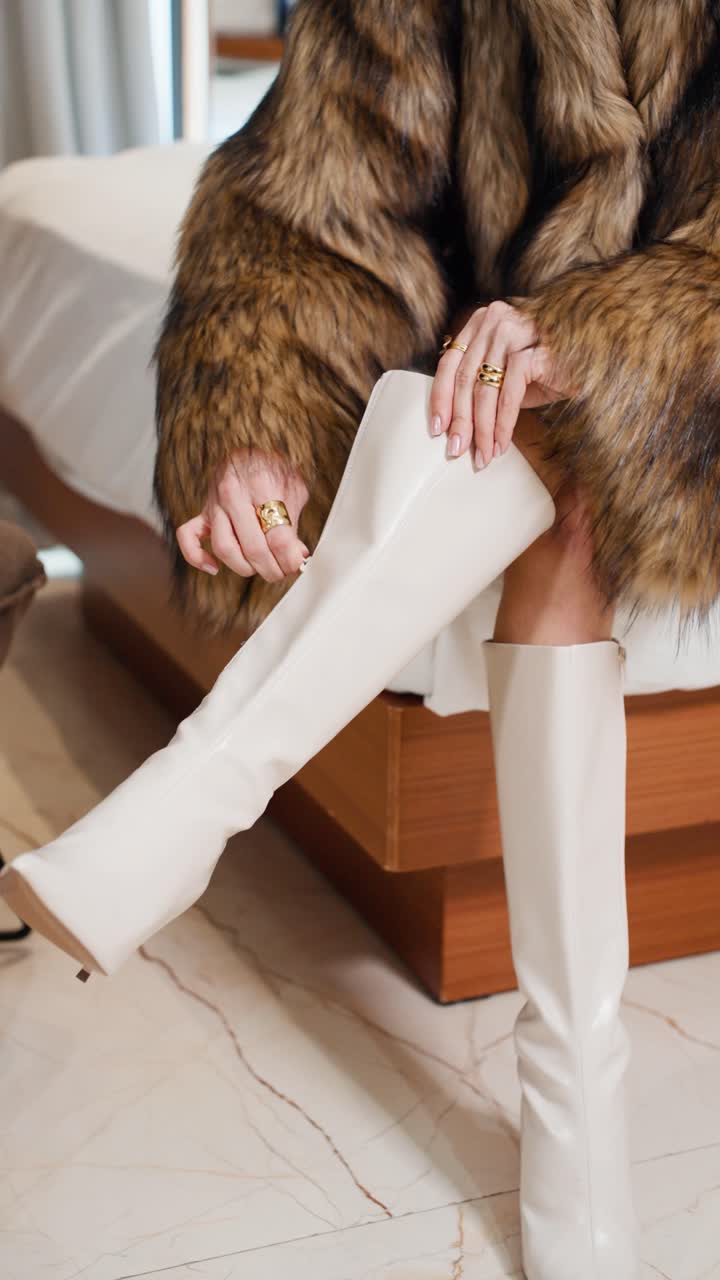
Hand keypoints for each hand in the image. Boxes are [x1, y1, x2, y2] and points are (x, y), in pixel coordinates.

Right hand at [176, 447, 309, 581]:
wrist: (251, 447)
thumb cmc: (274, 469)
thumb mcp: (294, 489)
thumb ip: (294, 523)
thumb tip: (297, 557)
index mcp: (261, 484)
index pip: (277, 537)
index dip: (290, 560)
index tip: (297, 565)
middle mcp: (233, 493)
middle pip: (253, 548)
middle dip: (272, 569)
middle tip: (282, 572)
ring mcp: (215, 503)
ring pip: (225, 549)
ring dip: (245, 568)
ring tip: (261, 568)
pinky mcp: (202, 512)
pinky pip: (188, 538)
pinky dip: (197, 557)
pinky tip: (215, 567)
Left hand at [430, 300, 573, 466]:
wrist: (593, 361)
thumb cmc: (549, 370)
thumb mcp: (506, 375)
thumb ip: (481, 386)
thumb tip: (454, 424)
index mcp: (481, 322)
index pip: (450, 363)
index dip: (440, 399)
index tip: (436, 429)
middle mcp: (494, 320)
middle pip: (465, 379)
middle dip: (460, 421)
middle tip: (456, 451)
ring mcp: (513, 330)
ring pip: (484, 389)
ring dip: (482, 429)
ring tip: (482, 455)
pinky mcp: (533, 349)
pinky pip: (509, 394)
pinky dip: (503, 423)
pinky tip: (501, 443)